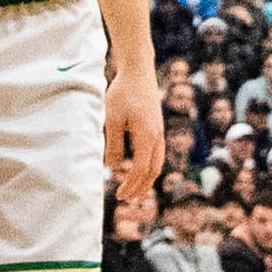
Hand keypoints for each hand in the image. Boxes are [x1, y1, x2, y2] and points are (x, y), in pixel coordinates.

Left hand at [105, 68, 162, 203]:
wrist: (139, 70)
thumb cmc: (123, 92)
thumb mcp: (112, 119)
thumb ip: (114, 144)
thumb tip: (114, 167)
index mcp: (147, 135)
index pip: (141, 168)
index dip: (131, 184)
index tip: (119, 195)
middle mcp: (157, 136)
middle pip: (153, 170)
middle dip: (141, 187)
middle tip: (128, 200)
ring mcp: (159, 131)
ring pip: (157, 163)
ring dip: (146, 179)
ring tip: (135, 191)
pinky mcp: (156, 127)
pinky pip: (156, 153)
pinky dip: (148, 167)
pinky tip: (138, 170)